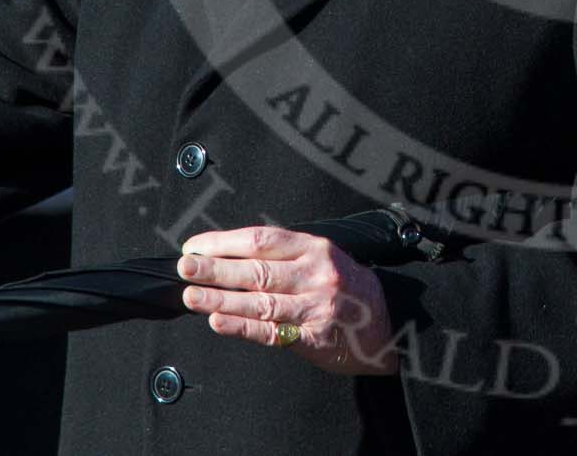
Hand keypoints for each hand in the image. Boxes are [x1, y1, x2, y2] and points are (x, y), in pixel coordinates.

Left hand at [178, 227, 394, 374]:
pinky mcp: (315, 337)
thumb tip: (229, 258)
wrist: (391, 323)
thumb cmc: (349, 289)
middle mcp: (315, 274)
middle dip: (215, 268)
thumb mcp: (324, 259)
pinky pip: (272, 332)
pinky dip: (242, 327)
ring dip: (220, 299)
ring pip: (260, 301)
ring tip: (191, 297)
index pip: (263, 240)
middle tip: (185, 267)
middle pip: (257, 269)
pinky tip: (219, 322)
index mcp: (315, 248)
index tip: (196, 246)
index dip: (225, 243)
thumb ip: (285, 258)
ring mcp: (316, 306)